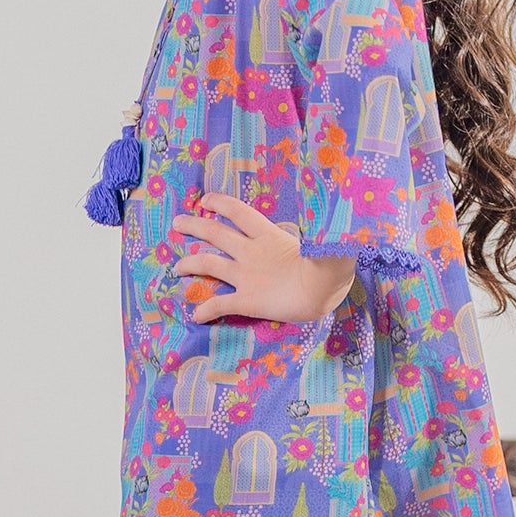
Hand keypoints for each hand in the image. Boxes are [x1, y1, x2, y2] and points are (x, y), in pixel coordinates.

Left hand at [170, 192, 355, 324]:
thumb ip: (319, 234)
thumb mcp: (322, 242)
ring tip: (175, 267)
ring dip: (188, 263)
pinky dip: (205, 310)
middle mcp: (250, 252)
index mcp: (268, 234)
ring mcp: (245, 275)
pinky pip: (219, 304)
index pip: (237, 211)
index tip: (204, 200)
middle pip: (214, 232)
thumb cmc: (329, 264)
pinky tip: (195, 316)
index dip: (218, 203)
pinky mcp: (246, 299)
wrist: (322, 287)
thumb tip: (339, 226)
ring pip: (207, 263)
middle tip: (178, 223)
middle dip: (193, 226)